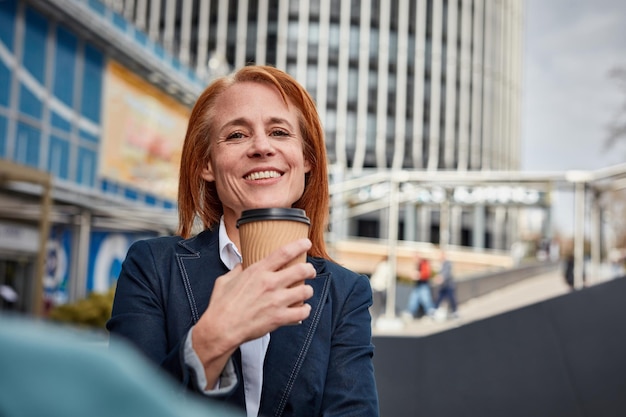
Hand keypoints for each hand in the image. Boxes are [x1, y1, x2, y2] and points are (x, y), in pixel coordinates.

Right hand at [191, 238, 315, 385]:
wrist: (220, 328)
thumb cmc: (221, 305)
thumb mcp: (225, 280)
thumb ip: (237, 270)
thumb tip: (241, 265)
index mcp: (258, 271)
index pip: (284, 253)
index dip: (299, 245)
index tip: (306, 243)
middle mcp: (270, 284)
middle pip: (301, 270)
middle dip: (310, 269)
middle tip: (310, 271)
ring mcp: (277, 301)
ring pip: (305, 291)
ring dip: (308, 290)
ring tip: (306, 291)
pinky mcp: (279, 318)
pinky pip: (302, 313)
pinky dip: (305, 310)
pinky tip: (303, 309)